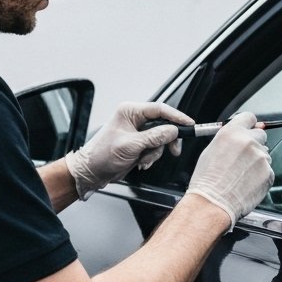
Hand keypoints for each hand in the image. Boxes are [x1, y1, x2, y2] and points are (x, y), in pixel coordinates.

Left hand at [66, 101, 192, 200]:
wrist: (91, 171)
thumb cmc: (102, 155)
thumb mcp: (131, 145)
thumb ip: (154, 137)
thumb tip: (173, 130)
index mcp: (130, 112)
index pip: (159, 109)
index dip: (176, 116)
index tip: (189, 124)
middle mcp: (134, 119)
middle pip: (163, 124)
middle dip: (167, 140)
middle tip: (174, 150)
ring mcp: (137, 132)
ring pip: (160, 139)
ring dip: (156, 152)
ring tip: (144, 160)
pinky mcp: (139, 144)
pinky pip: (155, 148)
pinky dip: (151, 157)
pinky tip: (141, 162)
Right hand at [186, 112, 274, 230]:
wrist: (213, 203)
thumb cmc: (207, 181)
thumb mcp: (211, 150)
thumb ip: (229, 139)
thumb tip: (241, 135)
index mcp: (232, 133)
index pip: (249, 118)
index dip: (249, 125)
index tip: (249, 130)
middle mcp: (249, 142)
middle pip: (260, 135)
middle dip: (254, 144)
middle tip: (243, 158)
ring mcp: (261, 158)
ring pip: (264, 155)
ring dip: (256, 162)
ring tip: (241, 176)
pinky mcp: (269, 173)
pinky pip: (267, 171)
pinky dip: (260, 176)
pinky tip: (246, 184)